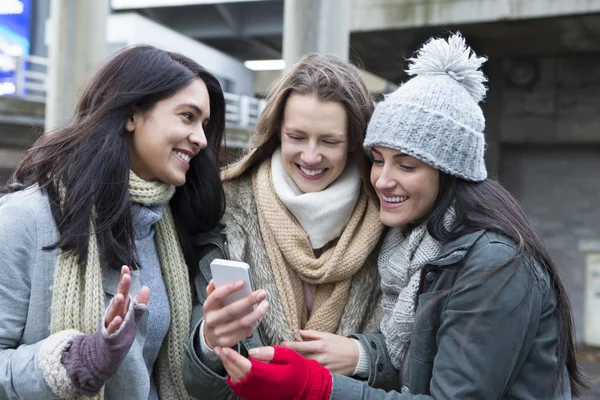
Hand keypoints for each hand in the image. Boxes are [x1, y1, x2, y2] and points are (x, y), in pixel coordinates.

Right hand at [61, 267, 150, 395]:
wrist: (104, 353)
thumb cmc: (118, 332)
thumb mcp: (131, 317)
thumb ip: (139, 304)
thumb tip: (147, 287)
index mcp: (121, 308)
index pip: (123, 291)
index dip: (124, 281)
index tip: (126, 267)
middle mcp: (115, 314)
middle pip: (119, 299)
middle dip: (122, 288)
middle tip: (126, 276)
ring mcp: (111, 324)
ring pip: (114, 313)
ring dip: (117, 304)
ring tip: (121, 295)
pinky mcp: (109, 336)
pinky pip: (112, 329)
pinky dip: (115, 324)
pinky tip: (119, 319)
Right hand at [203, 279, 268, 348]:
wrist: (210, 336)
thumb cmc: (216, 313)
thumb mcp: (213, 302)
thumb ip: (214, 291)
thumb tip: (215, 280)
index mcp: (208, 307)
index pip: (216, 296)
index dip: (229, 288)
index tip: (243, 282)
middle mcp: (211, 320)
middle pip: (231, 310)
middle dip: (249, 301)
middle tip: (262, 293)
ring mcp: (219, 333)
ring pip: (241, 323)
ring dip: (256, 314)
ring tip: (265, 305)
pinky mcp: (227, 342)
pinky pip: (244, 333)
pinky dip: (254, 324)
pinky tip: (260, 317)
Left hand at [219, 346, 331, 399]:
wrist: (305, 388)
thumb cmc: (299, 369)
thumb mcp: (288, 356)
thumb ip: (270, 352)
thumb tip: (251, 351)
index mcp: (270, 376)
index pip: (246, 367)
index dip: (234, 357)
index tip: (226, 348)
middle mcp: (261, 387)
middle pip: (238, 374)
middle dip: (227, 360)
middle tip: (219, 348)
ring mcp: (258, 393)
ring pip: (237, 381)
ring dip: (228, 367)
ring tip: (222, 355)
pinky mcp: (256, 395)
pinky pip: (240, 387)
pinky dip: (233, 376)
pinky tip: (231, 366)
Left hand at [282, 330, 358, 375]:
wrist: (357, 356)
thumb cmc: (341, 343)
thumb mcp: (327, 335)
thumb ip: (311, 333)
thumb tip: (298, 332)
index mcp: (320, 345)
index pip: (298, 346)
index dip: (287, 346)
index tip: (280, 345)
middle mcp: (320, 357)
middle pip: (299, 359)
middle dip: (289, 357)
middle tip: (279, 355)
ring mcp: (324, 368)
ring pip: (305, 368)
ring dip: (296, 366)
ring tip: (288, 363)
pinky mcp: (327, 376)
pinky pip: (314, 375)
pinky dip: (307, 373)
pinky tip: (301, 372)